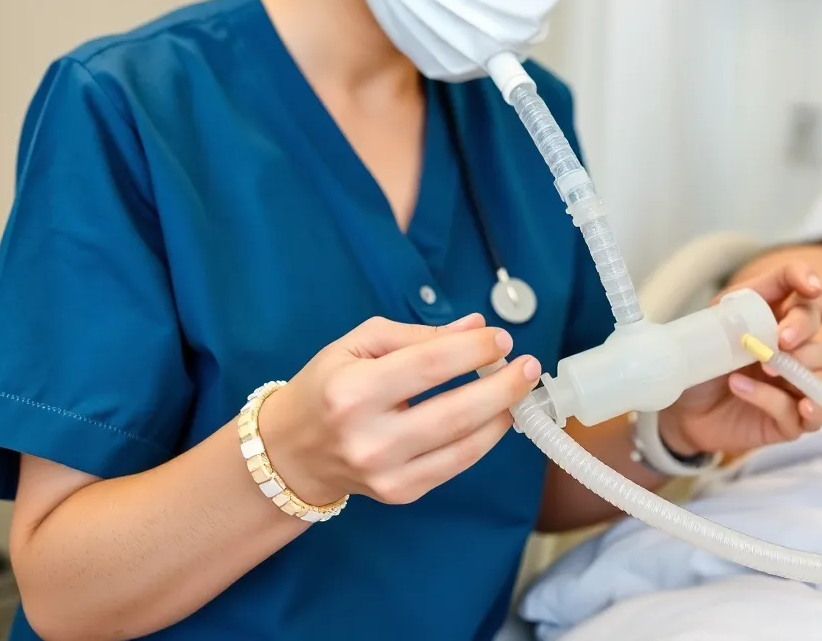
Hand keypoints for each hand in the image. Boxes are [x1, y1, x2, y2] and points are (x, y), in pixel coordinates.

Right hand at [260, 314, 540, 506]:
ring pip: (463, 445)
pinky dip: (483, 439)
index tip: (501, 339)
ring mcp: (386, 473)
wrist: (293, 451)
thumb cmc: (327, 384)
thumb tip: (475, 326)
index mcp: (353, 389)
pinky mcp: (400, 494)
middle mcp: (369, 437)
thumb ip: (418, 334)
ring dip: (501, 414)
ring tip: (521, 390)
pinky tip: (497, 417)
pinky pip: (456, 465)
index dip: (473, 350)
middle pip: (455, 411)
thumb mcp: (359, 343)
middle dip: (501, 386)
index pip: (429, 366)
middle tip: (528, 366)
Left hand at [658, 262, 821, 456]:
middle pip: (813, 324)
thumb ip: (729, 313)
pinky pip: (802, 412)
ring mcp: (793, 382)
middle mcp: (789, 346)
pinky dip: (776, 400)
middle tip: (780, 339)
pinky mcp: (790, 420)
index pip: (796, 289)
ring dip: (795, 364)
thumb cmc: (700, 364)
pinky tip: (745, 391)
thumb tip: (744, 311)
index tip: (808, 286)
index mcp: (769, 315)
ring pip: (818, 365)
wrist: (681, 409)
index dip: (805, 278)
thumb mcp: (709, 330)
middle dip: (801, 327)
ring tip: (761, 367)